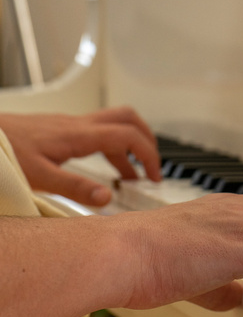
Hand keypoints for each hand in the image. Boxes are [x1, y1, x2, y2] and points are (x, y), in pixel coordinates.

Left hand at [0, 107, 160, 204]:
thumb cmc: (7, 152)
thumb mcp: (40, 177)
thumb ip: (75, 188)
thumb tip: (106, 198)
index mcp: (79, 135)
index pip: (128, 135)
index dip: (147, 154)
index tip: (153, 176)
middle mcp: (79, 125)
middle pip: (128, 118)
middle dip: (147, 141)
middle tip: (153, 167)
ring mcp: (72, 125)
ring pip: (114, 124)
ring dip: (130, 146)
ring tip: (134, 176)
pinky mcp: (64, 129)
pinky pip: (99, 132)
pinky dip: (112, 148)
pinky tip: (106, 168)